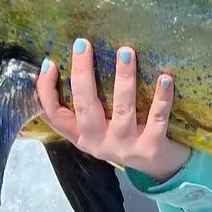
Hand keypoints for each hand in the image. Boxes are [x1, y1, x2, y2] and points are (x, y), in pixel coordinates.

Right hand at [35, 37, 190, 184]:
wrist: (160, 166)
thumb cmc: (127, 135)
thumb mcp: (100, 125)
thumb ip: (88, 103)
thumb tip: (71, 63)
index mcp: (81, 135)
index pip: (54, 115)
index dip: (46, 91)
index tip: (49, 63)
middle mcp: (98, 142)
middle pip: (85, 106)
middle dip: (82, 74)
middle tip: (83, 44)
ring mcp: (124, 146)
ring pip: (122, 109)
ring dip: (124, 79)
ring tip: (126, 52)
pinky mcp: (150, 147)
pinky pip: (157, 118)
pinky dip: (162, 98)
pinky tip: (165, 78)